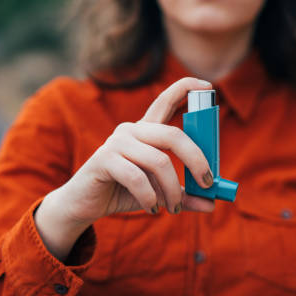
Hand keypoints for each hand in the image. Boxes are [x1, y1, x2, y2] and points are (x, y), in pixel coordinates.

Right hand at [35, 77, 214, 259]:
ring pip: (159, 162)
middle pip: (174, 135)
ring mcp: (117, 142)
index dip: (187, 89)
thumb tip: (211, 203)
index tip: (208, 87)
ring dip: (172, 190)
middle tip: (207, 183)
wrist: (83, 205)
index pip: (166, 100)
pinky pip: (137, 178)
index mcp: (146, 132)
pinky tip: (152, 209)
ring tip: (173, 208)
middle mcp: (132, 130)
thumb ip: (183, 195)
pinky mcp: (104, 159)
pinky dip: (150, 197)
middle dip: (196, 160)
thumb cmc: (123, 192)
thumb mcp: (158, 194)